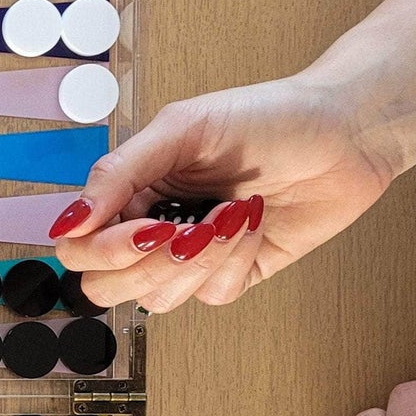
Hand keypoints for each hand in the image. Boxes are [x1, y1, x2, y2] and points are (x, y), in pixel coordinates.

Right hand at [49, 71, 393, 311]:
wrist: (345, 131)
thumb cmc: (266, 117)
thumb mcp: (180, 130)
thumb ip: (116, 173)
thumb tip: (69, 221)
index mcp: (129, 193)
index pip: (79, 248)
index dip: (104, 250)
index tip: (148, 226)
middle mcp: (152, 229)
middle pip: (107, 288)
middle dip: (149, 265)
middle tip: (185, 230)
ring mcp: (192, 258)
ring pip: (158, 299)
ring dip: (201, 258)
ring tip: (232, 212)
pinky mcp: (233, 274)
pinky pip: (212, 294)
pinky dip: (235, 259)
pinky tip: (254, 222)